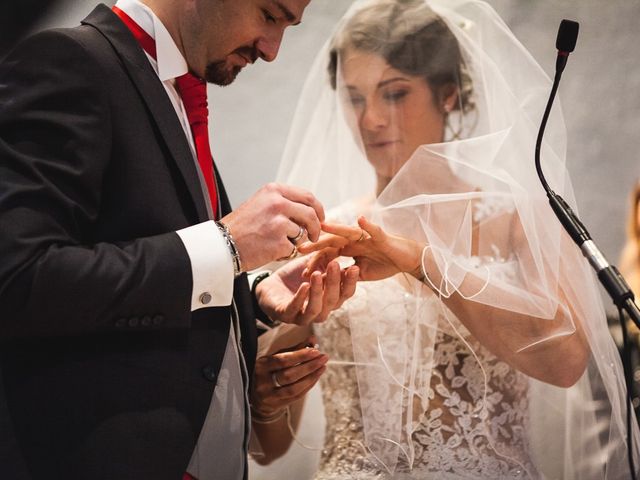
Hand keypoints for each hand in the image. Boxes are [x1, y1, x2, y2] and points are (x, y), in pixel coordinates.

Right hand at [220, 183, 324, 271]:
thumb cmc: (241, 227)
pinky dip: (286, 253)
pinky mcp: (279, 241)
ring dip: (295, 241)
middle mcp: (277, 203)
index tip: (320, 218)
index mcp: (274, 190)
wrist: (222, 244)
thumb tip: (310, 209)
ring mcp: (279, 222)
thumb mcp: (261, 203)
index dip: (318, 209)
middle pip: (311, 214)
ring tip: (276, 243)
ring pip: (303, 233)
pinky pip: (293, 248)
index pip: (307, 197)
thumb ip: (284, 202)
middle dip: (316, 227)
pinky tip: (270, 251)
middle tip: (314, 236)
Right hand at [251, 337, 327, 418]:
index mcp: (261, 366)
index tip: (315, 350)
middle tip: (323, 358)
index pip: (282, 360)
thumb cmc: (269, 371)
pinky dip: (309, 385)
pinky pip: (297, 395)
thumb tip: (312, 339)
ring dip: (311, 377)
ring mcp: (270, 396)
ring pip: (294, 388)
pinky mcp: (278, 405)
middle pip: (289, 375)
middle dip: (309, 366)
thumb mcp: (276, 358)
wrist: (258, 396)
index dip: (300, 355)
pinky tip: (316, 376)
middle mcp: (263, 382)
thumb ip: (294, 349)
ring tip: (323, 366)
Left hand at [255, 254, 358, 325]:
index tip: (354, 267)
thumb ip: (329, 261)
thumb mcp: (315, 266)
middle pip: (333, 301)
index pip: (345, 294)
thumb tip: (345, 250)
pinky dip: (300, 298)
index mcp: (330, 300)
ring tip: (317, 274)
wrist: (270, 285)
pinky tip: (304, 285)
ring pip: (316, 308)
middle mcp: (320, 311)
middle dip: (334, 282)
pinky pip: (295, 309)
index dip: (350, 282)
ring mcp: (303, 316)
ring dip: (318, 291)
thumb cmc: (296, 277)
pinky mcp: (286, 315)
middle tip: (335, 264)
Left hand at [299, 216, 423, 280]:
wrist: (407, 261)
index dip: (315, 262)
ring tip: (323, 225)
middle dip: (316, 244)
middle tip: (299, 248)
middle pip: (332, 240)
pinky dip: (368, 224)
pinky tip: (360, 219)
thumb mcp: (360, 274)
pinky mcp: (381, 237)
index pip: (328, 253)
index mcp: (349, 248)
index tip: (302, 272)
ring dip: (336, 228)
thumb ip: (345, 274)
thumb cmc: (385, 264)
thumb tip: (327, 281)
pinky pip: (374, 230)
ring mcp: (367, 236)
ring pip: (348, 231)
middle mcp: (355, 240)